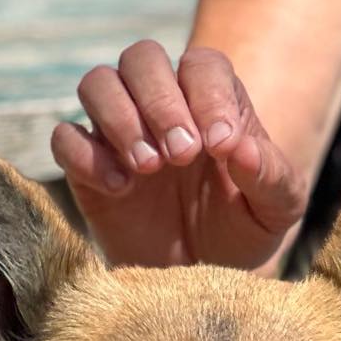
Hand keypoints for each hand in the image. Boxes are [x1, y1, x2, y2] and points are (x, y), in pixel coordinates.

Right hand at [50, 42, 307, 269]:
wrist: (200, 282)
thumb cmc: (240, 234)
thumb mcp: (275, 211)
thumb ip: (271, 176)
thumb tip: (241, 148)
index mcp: (210, 100)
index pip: (201, 66)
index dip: (208, 96)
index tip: (220, 146)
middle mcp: (161, 105)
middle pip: (142, 58)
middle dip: (161, 101)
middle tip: (182, 156)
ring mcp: (119, 133)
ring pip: (97, 82)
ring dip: (120, 117)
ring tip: (148, 168)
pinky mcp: (87, 170)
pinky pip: (66, 138)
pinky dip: (85, 155)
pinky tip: (119, 188)